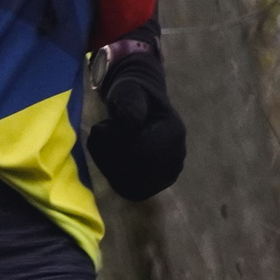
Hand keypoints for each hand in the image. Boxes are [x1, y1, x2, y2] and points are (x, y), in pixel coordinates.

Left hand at [88, 52, 186, 200]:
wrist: (139, 106)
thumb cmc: (130, 96)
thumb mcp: (127, 90)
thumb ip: (129, 101)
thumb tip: (131, 121)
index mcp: (174, 133)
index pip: (142, 151)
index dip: (114, 141)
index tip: (106, 125)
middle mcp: (176, 159)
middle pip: (135, 171)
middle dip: (109, 153)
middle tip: (103, 132)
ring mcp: (167, 176)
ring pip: (130, 184)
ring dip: (108, 164)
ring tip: (108, 142)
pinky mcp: (153, 186)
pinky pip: (128, 190)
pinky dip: (111, 174)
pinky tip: (109, 156)